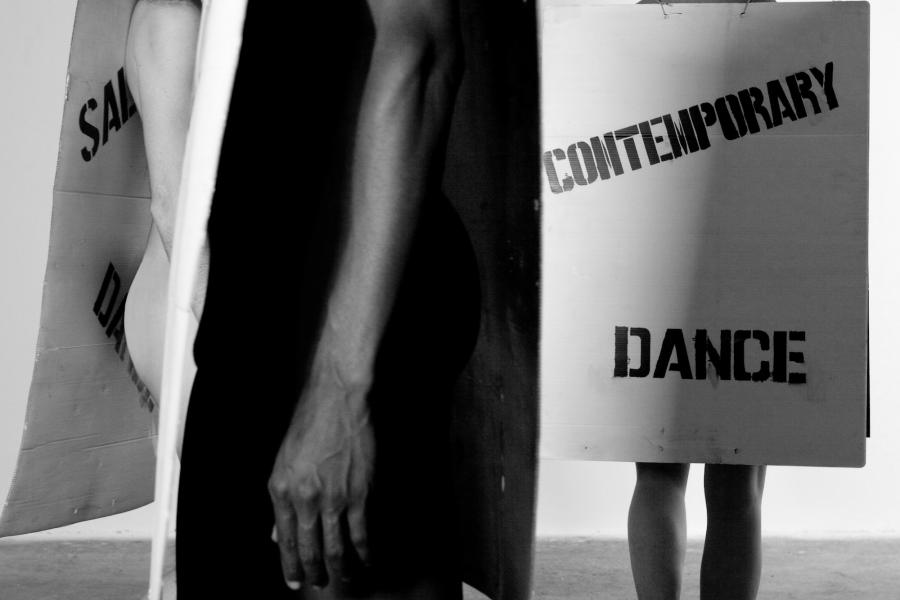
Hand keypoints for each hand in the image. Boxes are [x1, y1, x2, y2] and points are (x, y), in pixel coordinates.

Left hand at [268, 360, 374, 589]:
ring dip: (339, 569)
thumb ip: (281, 500)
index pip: (284, 540)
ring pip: (334, 548)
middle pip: (309, 550)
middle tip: (318, 585)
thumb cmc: (308, 425)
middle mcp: (304, 499)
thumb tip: (277, 534)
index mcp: (281, 490)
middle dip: (313, 573)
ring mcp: (333, 498)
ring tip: (343, 580)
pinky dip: (364, 552)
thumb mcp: (283, 461)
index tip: (294, 582)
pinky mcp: (359, 493)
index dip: (289, 566)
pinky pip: (360, 533)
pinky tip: (366, 560)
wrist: (336, 401)